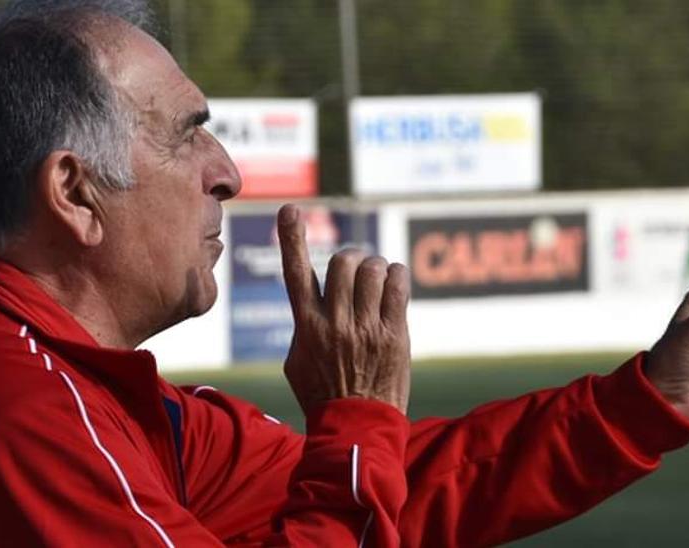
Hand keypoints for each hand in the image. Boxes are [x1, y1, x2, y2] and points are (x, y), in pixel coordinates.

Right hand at [276, 204, 411, 413]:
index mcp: (306, 327)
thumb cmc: (322, 395)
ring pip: (372, 270)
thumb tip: (310, 301)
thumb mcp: (296, 361)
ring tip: (377, 281)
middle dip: (351, 258)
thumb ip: (303, 327)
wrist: (356, 427)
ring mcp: (366, 329)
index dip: (291, 237)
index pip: (295, 273)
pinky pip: (398, 286)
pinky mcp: (394, 335)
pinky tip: (394, 284)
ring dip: (376, 267)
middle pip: (342, 263)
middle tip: (356, 270)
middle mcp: (335, 323)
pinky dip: (397, 275)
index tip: (290, 210)